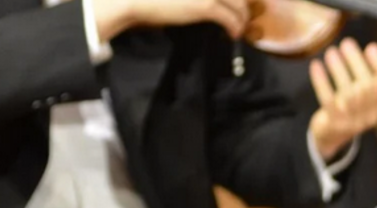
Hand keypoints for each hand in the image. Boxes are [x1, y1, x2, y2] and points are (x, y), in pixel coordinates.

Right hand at [95, 0, 256, 42]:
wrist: (134, 0)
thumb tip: (201, 5)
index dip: (234, 0)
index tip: (234, 7)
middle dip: (242, 6)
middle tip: (241, 18)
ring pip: (238, 5)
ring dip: (241, 18)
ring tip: (238, 28)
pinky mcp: (206, 6)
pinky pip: (230, 19)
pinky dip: (235, 28)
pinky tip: (232, 35)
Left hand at [308, 38, 376, 161]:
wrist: (333, 135)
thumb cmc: (355, 106)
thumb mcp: (371, 96)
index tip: (371, 47)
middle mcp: (372, 116)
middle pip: (367, 87)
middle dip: (356, 62)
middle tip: (347, 43)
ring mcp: (353, 122)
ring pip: (347, 93)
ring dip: (338, 69)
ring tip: (332, 51)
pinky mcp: (334, 123)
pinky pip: (328, 100)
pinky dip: (321, 81)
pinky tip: (316, 65)